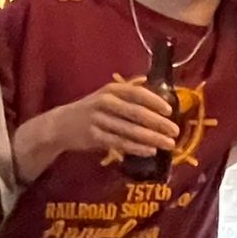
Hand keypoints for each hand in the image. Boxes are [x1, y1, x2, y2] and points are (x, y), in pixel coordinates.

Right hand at [54, 80, 179, 159]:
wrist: (61, 124)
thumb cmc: (92, 109)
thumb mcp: (107, 94)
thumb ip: (129, 91)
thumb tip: (153, 86)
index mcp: (112, 90)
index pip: (137, 93)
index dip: (154, 101)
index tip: (170, 110)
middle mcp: (105, 102)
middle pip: (136, 113)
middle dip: (158, 123)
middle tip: (175, 131)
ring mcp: (98, 120)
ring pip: (130, 130)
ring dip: (152, 138)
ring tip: (168, 144)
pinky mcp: (94, 137)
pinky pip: (120, 143)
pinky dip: (136, 148)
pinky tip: (150, 151)